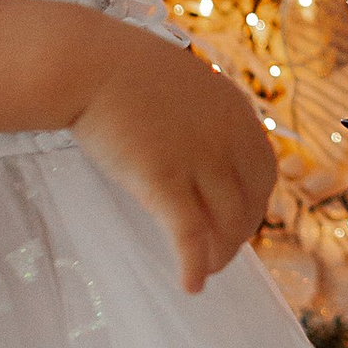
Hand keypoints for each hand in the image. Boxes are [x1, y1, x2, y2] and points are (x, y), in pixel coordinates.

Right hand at [66, 21, 277, 292]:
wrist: (83, 61)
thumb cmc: (115, 66)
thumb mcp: (177, 81)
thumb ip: (196, 112)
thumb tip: (191, 138)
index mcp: (234, 109)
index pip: (263, 170)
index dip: (254, 201)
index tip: (238, 219)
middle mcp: (226, 136)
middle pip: (250, 201)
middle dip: (239, 233)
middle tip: (220, 252)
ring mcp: (198, 158)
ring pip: (225, 224)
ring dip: (219, 255)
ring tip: (205, 271)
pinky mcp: (164, 179)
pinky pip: (189, 235)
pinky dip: (193, 264)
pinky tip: (189, 285)